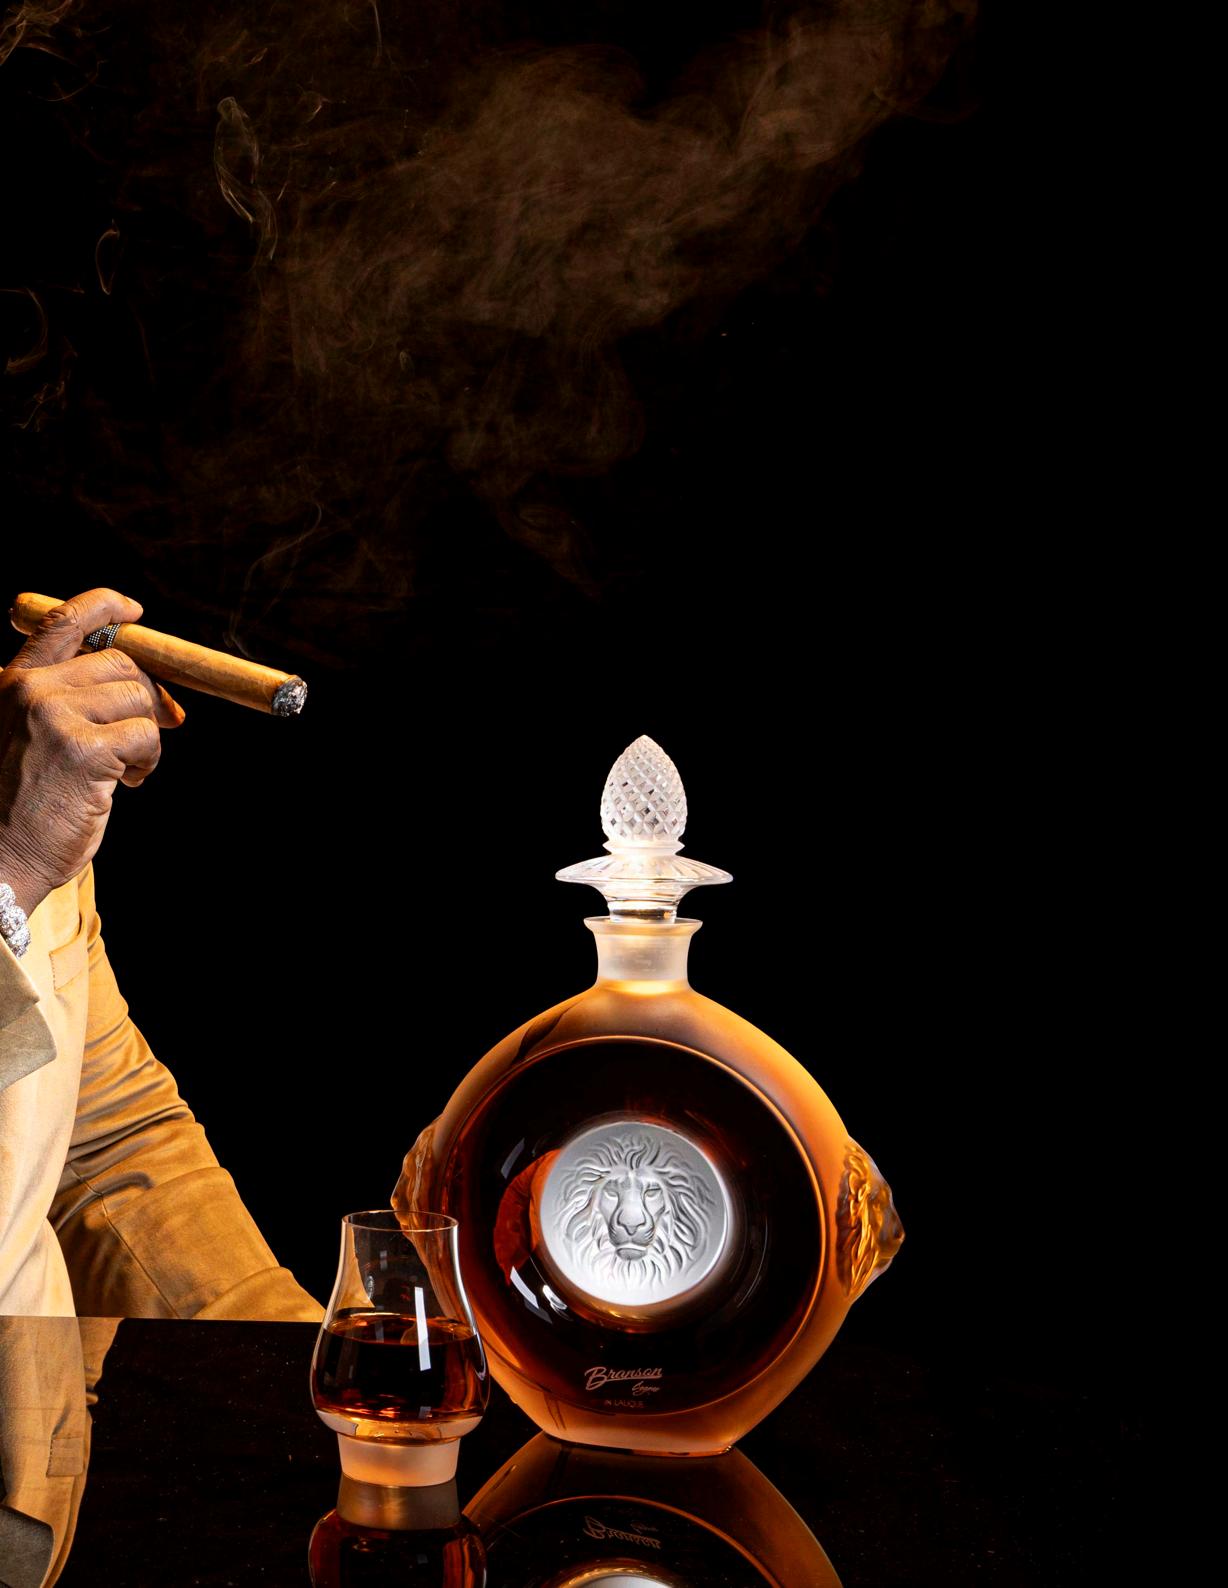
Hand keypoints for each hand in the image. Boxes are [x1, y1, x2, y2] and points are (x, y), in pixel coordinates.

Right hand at [0, 588, 184, 917]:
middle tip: (154, 729)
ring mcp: (55, 716)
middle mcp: (31, 690)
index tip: (134, 611)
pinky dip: (148, 760)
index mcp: (13, 681)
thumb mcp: (35, 736)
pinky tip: (126, 783)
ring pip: (139, 698)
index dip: (105, 607)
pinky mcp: (85, 749)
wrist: (2, 857)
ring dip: (148, 735)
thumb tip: (147, 685)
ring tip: (126, 769)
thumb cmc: (22, 803)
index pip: (63, 622)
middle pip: (119, 662)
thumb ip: (70, 701)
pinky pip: (145, 735)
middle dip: (147, 693)